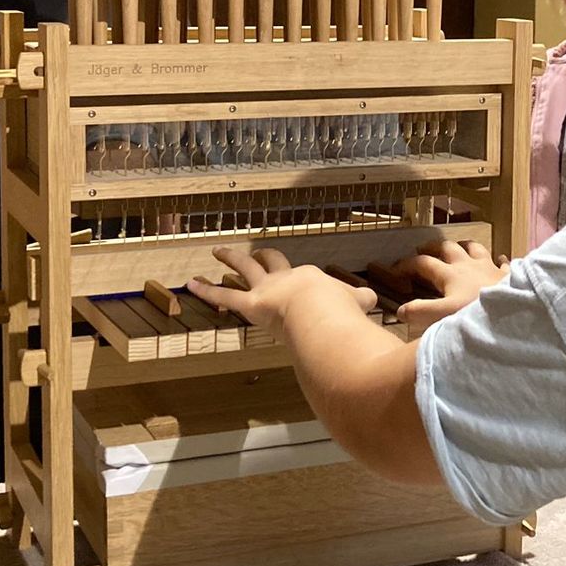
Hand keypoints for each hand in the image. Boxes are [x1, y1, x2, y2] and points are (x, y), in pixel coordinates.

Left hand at [187, 246, 374, 341]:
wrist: (325, 314)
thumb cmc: (342, 312)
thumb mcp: (359, 303)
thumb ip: (362, 303)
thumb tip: (375, 302)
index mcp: (310, 279)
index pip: (307, 279)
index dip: (307, 285)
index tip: (311, 292)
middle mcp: (287, 278)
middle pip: (273, 263)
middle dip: (265, 258)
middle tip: (260, 254)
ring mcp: (268, 290)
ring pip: (245, 268)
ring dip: (231, 258)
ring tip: (218, 250)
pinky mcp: (253, 305)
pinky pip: (226, 296)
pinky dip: (207, 289)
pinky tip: (191, 283)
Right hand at [394, 239, 509, 336]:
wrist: (517, 313)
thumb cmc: (476, 314)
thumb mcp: (442, 316)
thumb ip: (420, 312)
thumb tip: (400, 310)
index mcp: (450, 274)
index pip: (422, 263)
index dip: (407, 264)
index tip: (395, 270)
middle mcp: (469, 265)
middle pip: (447, 248)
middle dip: (433, 247)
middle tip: (424, 249)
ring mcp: (490, 267)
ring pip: (475, 247)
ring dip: (464, 246)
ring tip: (458, 247)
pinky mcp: (509, 275)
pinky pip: (503, 262)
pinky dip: (498, 260)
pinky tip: (500, 260)